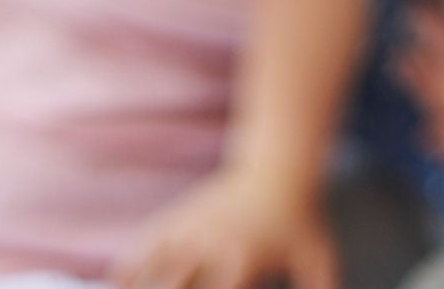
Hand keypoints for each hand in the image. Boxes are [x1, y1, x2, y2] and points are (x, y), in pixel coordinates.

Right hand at [117, 168, 337, 288]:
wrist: (277, 167)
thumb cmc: (299, 219)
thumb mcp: (317, 256)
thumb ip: (322, 285)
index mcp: (240, 263)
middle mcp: (209, 247)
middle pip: (175, 286)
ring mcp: (189, 230)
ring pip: (152, 267)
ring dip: (143, 285)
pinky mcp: (178, 216)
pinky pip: (145, 244)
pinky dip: (129, 266)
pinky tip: (121, 282)